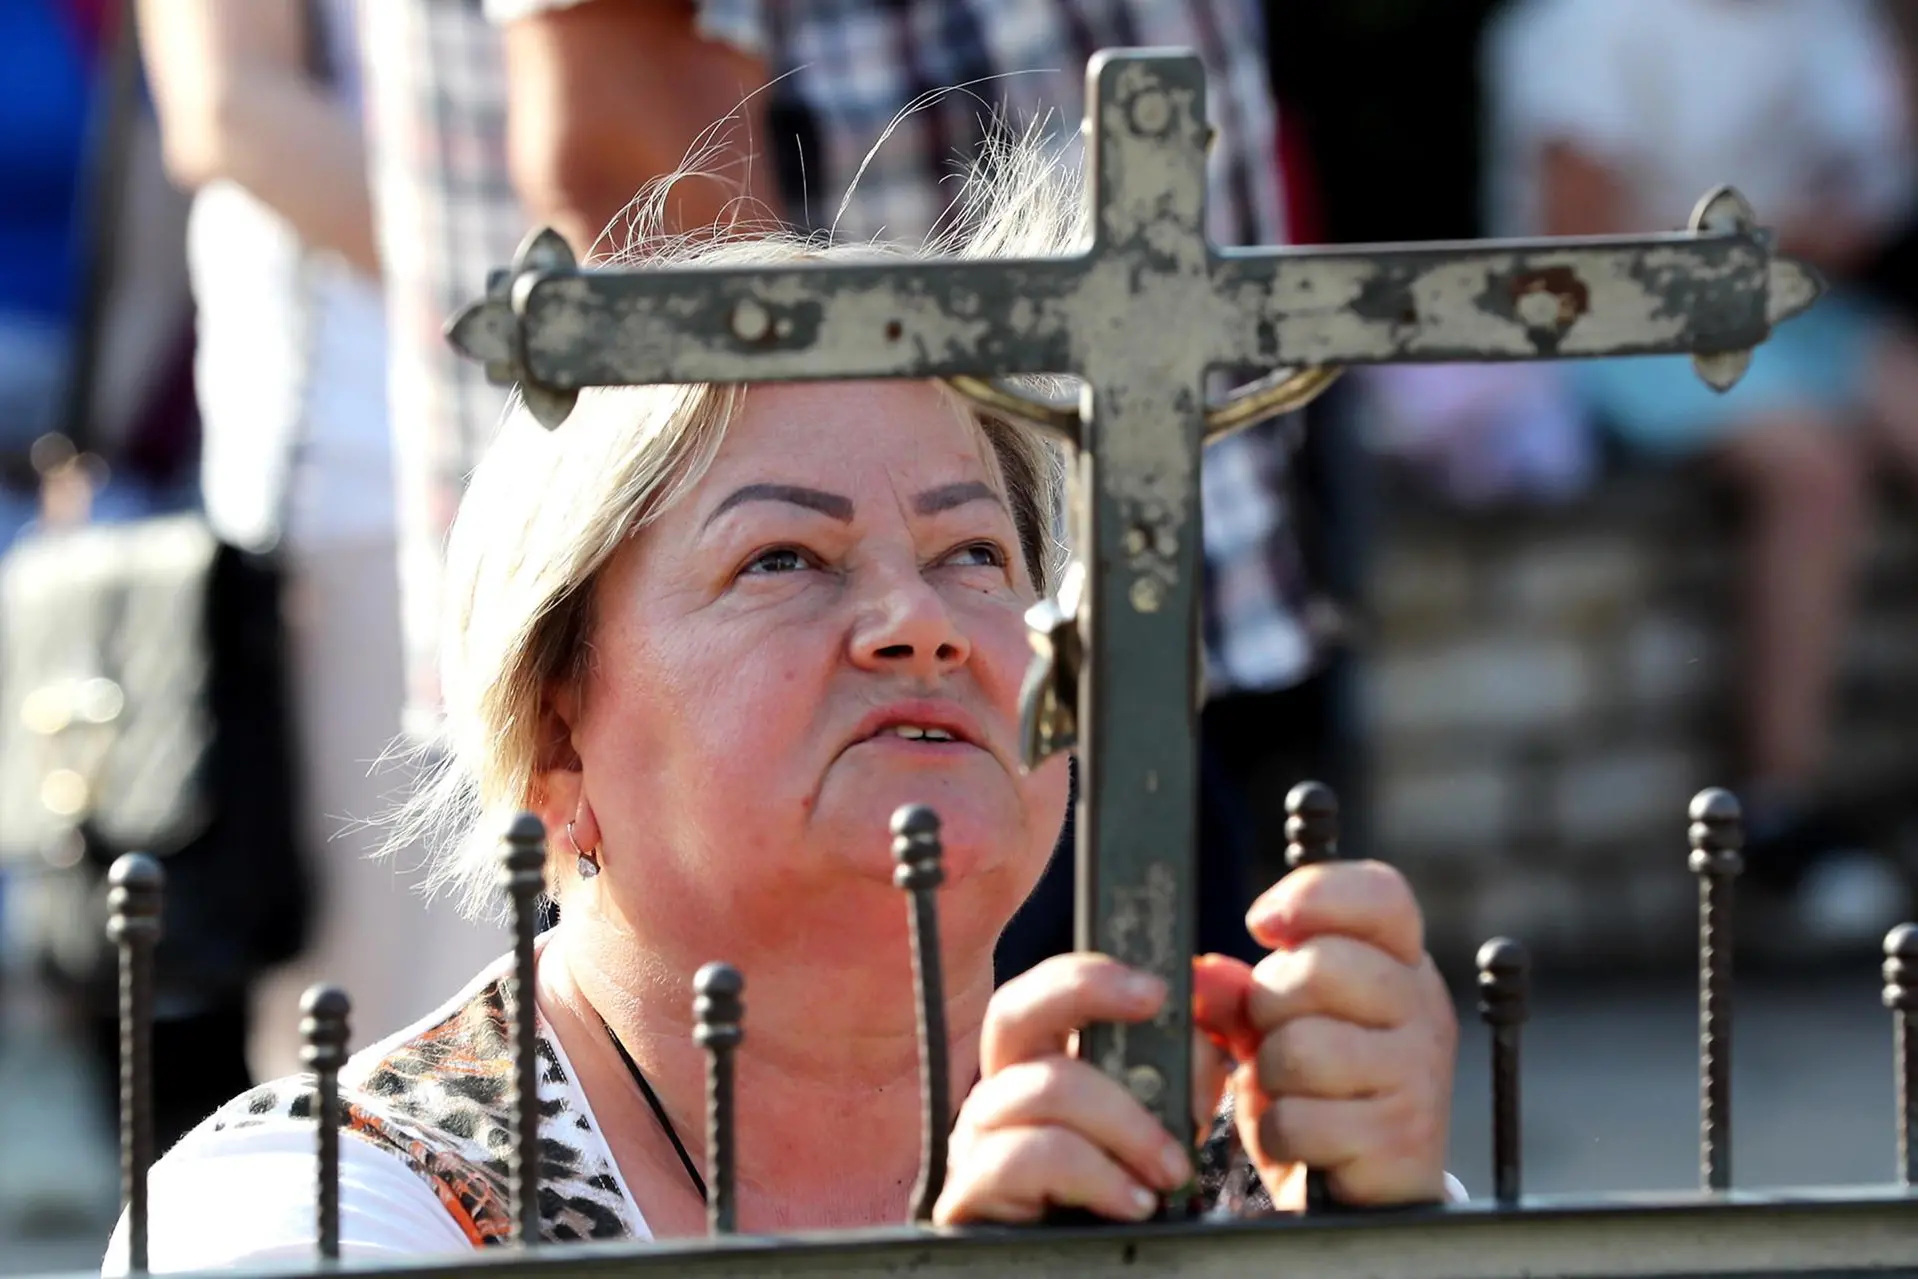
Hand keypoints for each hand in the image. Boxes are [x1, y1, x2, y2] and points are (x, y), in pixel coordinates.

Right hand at [934, 954, 1200, 1223]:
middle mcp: (999, 1094)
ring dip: (1125, 1123)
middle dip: (1086, 995)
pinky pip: (1026, 1157)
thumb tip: (1211, 982)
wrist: (1107, 1276)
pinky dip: (1094, 1174)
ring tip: (1170, 1170)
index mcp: (1040, 1068)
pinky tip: (1132, 1202)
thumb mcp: (1170, 1119)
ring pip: (1044, 1089)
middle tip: (1155, 1011)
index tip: (1158, 989)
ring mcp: (977, 1142)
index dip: (1093, 975)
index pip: (1045, 992)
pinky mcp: (970, 1196)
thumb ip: (1189, 1054)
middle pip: (1012, 1010)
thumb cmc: (1131, 1198)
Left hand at [1194, 860, 1456, 1208]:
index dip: (1314, 895)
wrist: (1370, 1188)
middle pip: (1321, 967)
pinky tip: (1302, 1140)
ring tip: (1291, 1091)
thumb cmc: (1320, 1089)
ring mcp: (1419, 1076)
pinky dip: (1280, 1134)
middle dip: (1270, 1005)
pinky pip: (1299, 1120)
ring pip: (1301, 1048)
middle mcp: (1424, 1009)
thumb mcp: (1277, 1027)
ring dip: (1271, 1077)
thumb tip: (1204, 975)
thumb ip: (1237, 991)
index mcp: (1401, 965)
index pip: (1381, 894)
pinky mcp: (1398, 1141)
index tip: (1264, 926)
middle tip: (1276, 1036)